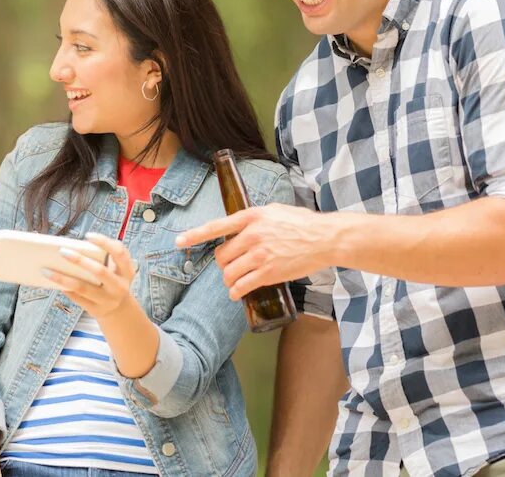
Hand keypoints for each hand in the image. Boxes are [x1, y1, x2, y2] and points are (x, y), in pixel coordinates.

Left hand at [42, 232, 134, 318]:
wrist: (120, 310)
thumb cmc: (112, 280)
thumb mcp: (117, 269)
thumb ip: (104, 257)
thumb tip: (72, 246)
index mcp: (127, 271)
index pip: (119, 252)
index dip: (105, 242)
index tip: (88, 235)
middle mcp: (119, 286)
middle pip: (99, 271)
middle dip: (80, 260)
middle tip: (62, 251)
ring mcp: (108, 300)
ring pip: (82, 287)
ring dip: (62, 278)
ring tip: (45, 270)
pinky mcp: (96, 310)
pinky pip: (76, 298)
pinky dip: (64, 288)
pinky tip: (52, 281)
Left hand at [175, 204, 334, 299]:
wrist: (324, 238)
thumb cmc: (301, 223)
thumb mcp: (273, 210)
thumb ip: (253, 218)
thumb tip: (238, 226)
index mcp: (251, 217)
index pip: (216, 226)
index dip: (195, 235)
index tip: (179, 241)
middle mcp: (252, 236)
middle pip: (221, 255)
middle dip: (223, 263)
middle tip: (232, 265)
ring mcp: (259, 255)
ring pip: (229, 273)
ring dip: (229, 279)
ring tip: (235, 280)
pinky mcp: (268, 273)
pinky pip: (242, 286)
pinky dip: (236, 292)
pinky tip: (236, 293)